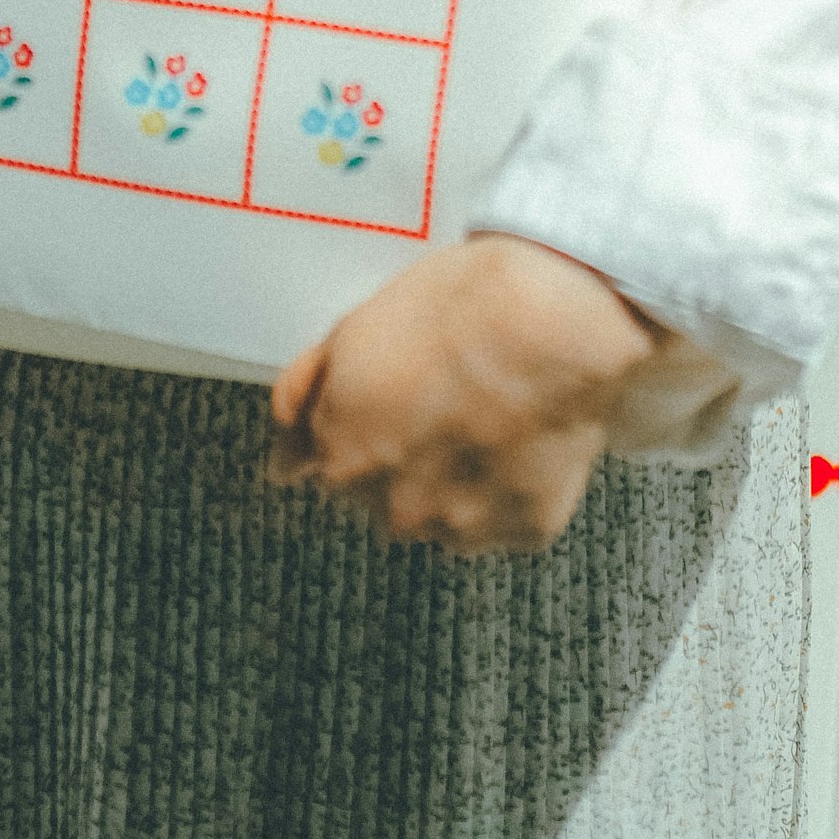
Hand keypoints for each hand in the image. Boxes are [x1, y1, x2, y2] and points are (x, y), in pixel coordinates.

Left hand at [269, 235, 731, 553]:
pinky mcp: (523, 529)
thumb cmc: (461, 309)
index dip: (358, 435)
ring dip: (458, 486)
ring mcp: (460, 524)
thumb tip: (282, 441)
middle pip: (384, 501)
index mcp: (342, 455)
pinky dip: (512, 495)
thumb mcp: (355, 328)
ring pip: (445, 518)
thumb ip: (306, 393)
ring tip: (493, 426)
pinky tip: (526, 446)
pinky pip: (507, 522)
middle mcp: (393, 505)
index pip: (325, 471)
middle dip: (406, 466)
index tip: (389, 411)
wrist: (556, 323)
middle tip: (447, 409)